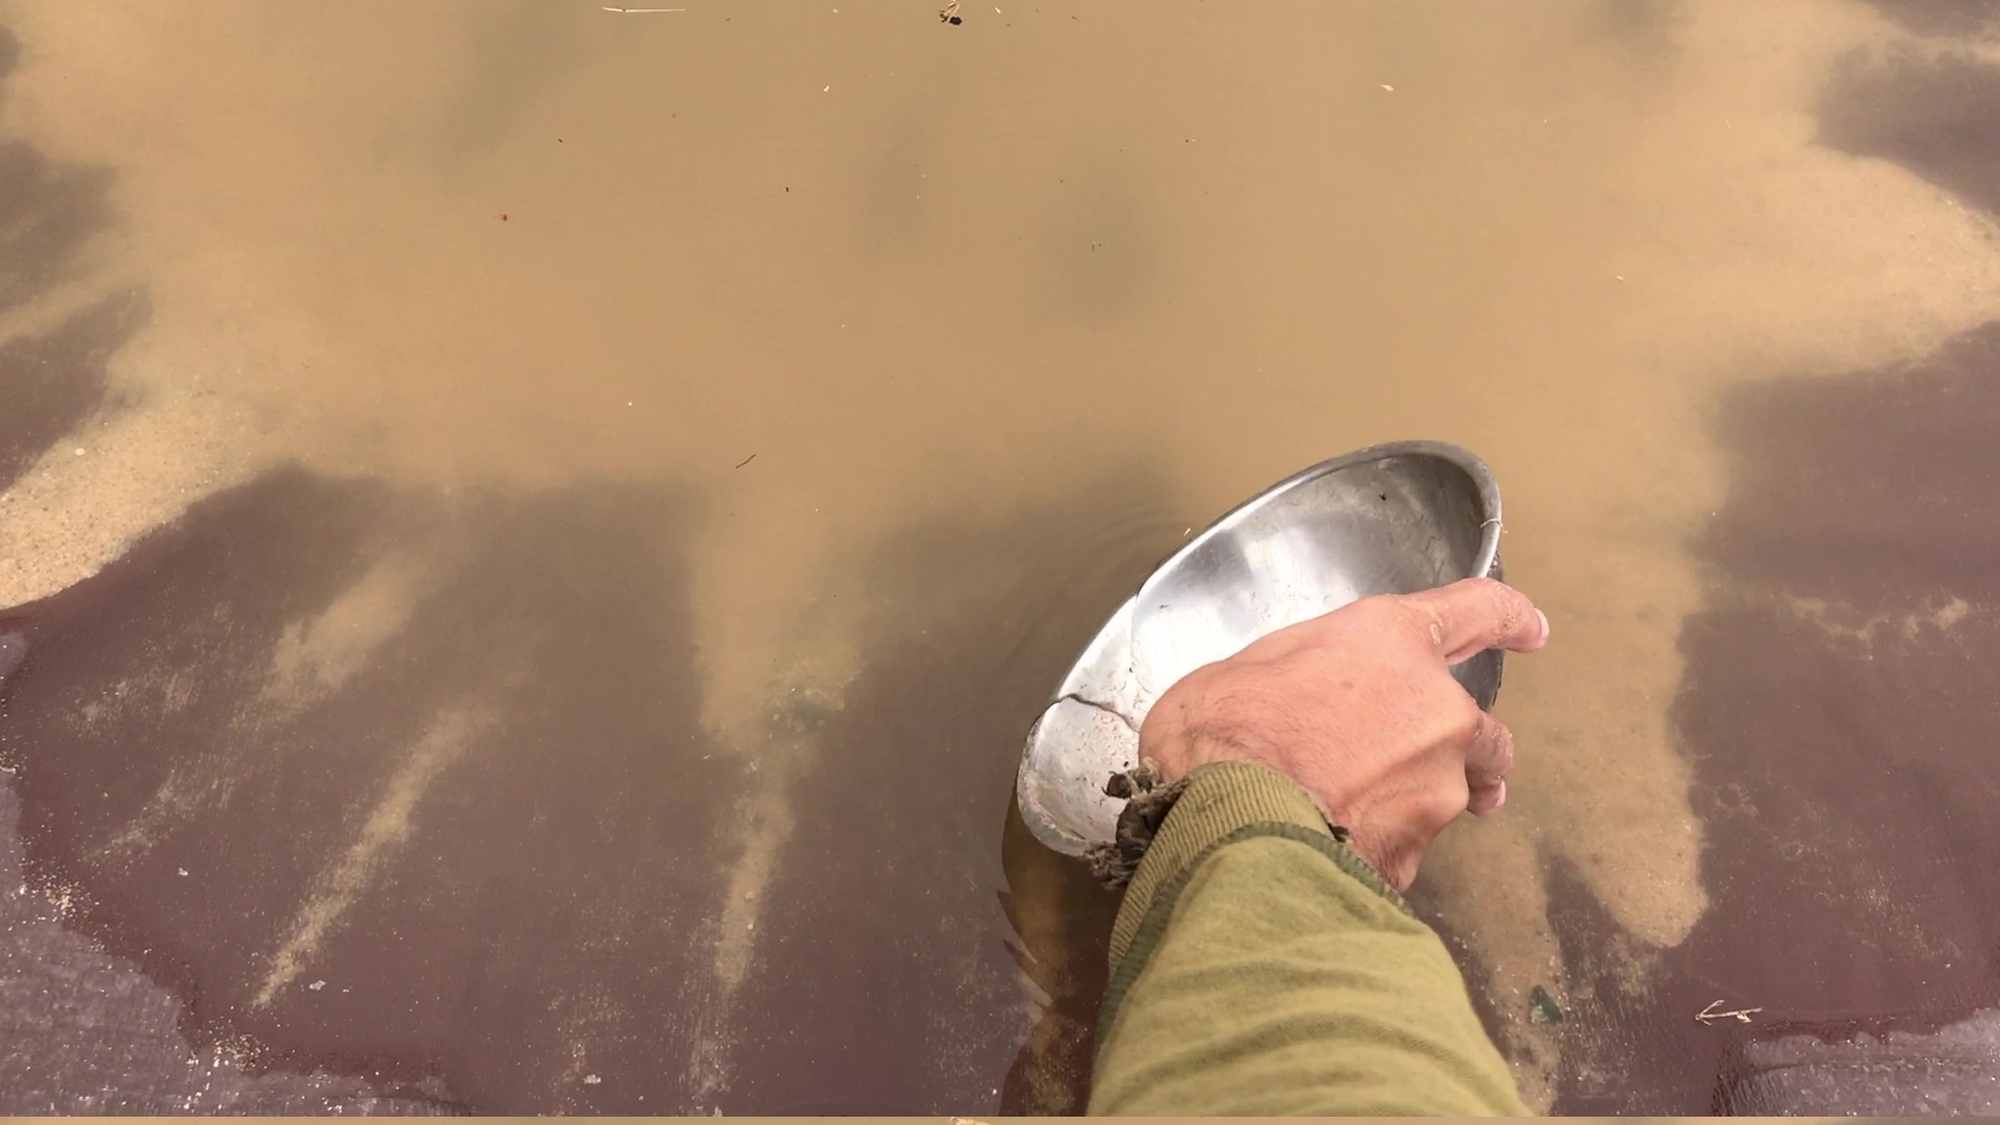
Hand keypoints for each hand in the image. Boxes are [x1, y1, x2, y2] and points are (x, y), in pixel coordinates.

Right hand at [1137, 577, 1549, 888]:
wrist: (1227, 818)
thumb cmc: (1225, 729)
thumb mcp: (1255, 663)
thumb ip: (1309, 672)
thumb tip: (1301, 699)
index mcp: (1394, 642)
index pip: (1479, 612)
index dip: (1510, 617)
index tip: (1532, 630)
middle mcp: (1436, 710)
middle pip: (1485, 734)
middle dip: (1467, 753)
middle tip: (1416, 766)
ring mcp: (1437, 786)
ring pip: (1451, 798)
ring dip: (1419, 803)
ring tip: (1357, 813)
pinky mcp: (1419, 850)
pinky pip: (1407, 848)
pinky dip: (1378, 848)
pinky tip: (1327, 848)